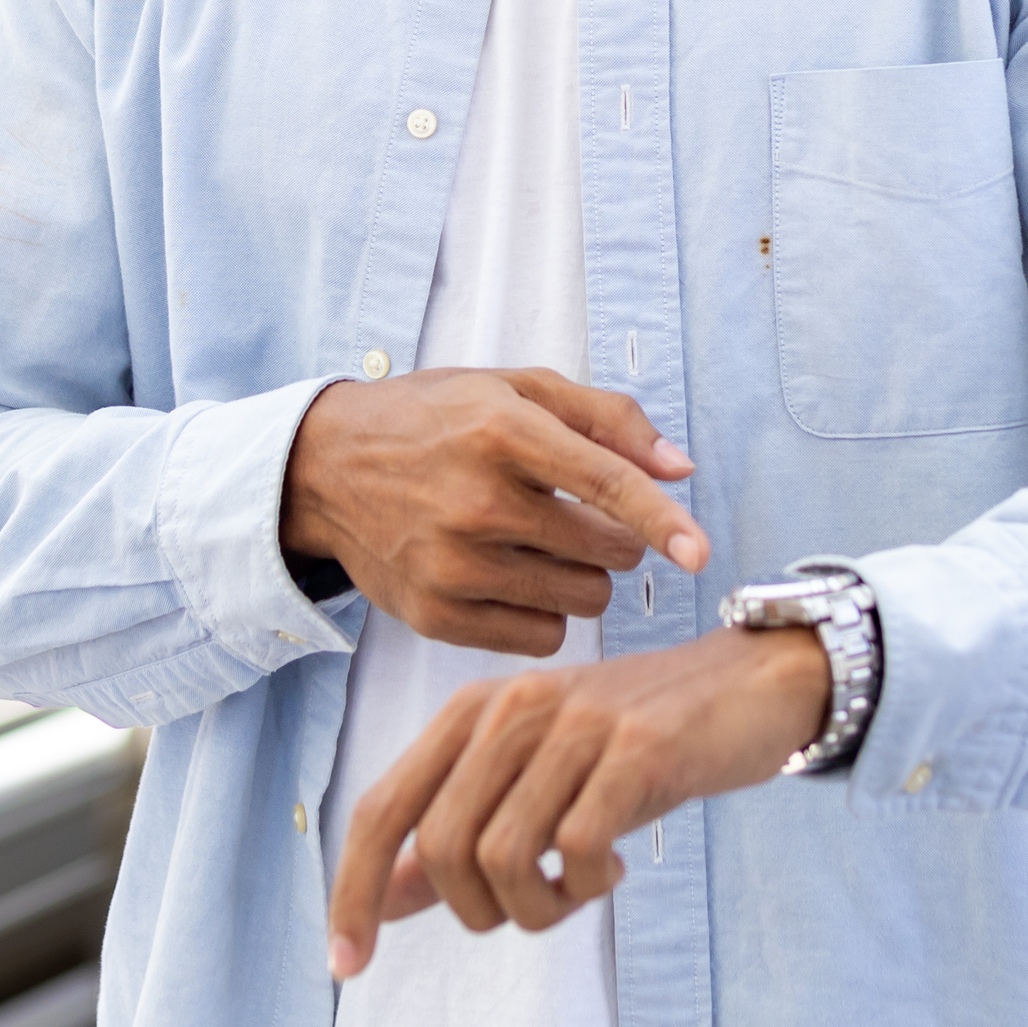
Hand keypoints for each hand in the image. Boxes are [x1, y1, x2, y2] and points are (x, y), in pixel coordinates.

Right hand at [280, 367, 707, 653]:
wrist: (326, 468)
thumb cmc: (433, 420)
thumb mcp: (517, 389)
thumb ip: (608, 419)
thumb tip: (680, 468)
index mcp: (503, 432)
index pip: (606, 483)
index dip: (662, 520)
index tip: (702, 554)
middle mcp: (477, 502)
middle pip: (607, 552)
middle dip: (614, 537)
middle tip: (574, 514)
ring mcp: (453, 566)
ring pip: (582, 599)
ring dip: (582, 576)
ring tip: (537, 543)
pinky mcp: (435, 616)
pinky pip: (541, 636)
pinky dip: (544, 612)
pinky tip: (512, 576)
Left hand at [327, 627, 827, 976]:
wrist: (748, 683)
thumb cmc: (632, 742)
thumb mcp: (534, 777)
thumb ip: (458, 830)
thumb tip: (380, 903)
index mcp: (474, 711)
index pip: (384, 809)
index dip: (354, 891)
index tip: (346, 965)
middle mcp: (513, 706)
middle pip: (443, 848)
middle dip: (479, 910)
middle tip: (535, 904)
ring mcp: (575, 724)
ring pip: (503, 857)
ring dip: (537, 907)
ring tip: (576, 890)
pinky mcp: (635, 750)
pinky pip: (578, 851)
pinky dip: (589, 885)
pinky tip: (617, 870)